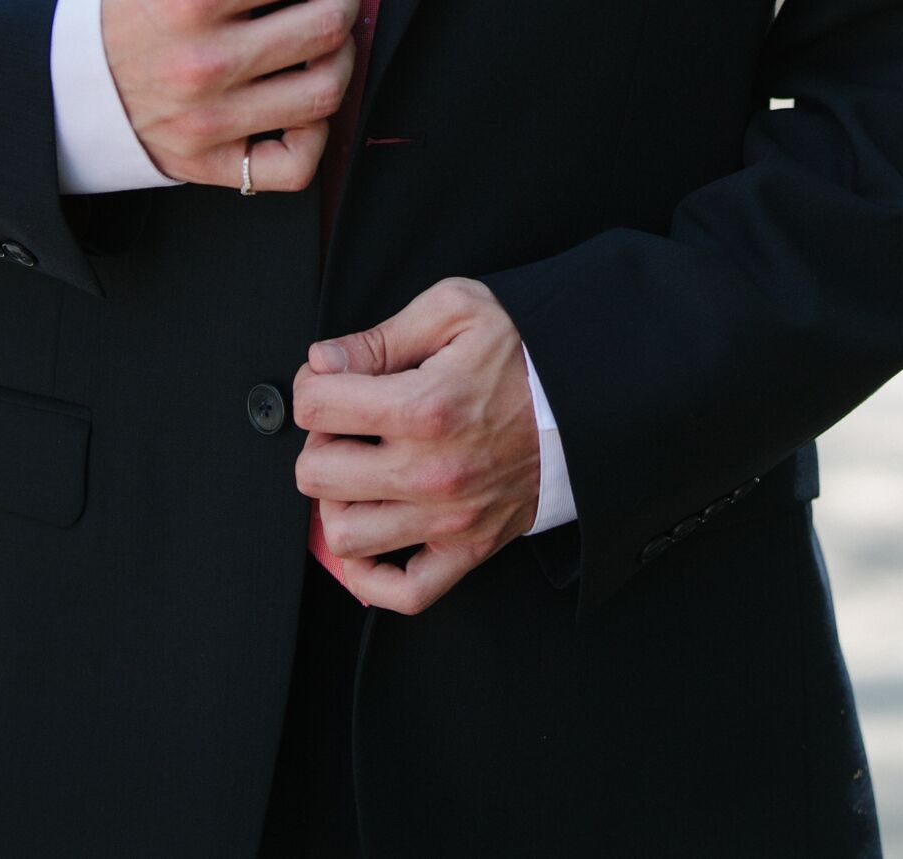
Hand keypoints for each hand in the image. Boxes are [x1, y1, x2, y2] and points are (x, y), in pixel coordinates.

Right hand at [99, 0, 360, 189]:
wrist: (56, 68)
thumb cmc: (126, 3)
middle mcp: (203, 61)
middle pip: (324, 27)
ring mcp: (206, 119)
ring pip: (323, 94)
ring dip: (341, 57)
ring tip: (324, 39)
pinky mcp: (205, 162)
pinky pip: (293, 165)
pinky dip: (314, 135)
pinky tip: (301, 103)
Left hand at [292, 277, 541, 614]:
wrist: (589, 396)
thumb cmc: (524, 351)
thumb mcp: (455, 310)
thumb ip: (381, 336)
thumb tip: (323, 363)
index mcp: (423, 405)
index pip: (315, 406)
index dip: (312, 384)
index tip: (330, 378)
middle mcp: (429, 471)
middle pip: (315, 473)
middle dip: (319, 440)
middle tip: (345, 422)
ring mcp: (447, 518)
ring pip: (343, 535)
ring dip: (337, 501)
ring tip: (357, 471)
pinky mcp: (468, 548)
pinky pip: (402, 592)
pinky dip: (371, 577)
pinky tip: (370, 533)